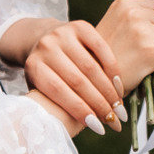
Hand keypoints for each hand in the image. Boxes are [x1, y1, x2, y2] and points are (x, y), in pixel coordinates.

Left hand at [18, 19, 125, 133]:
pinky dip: (112, 68)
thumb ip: (52, 104)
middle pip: (77, 81)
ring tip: (120, 107)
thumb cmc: (46, 73)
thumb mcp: (40, 88)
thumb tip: (68, 128)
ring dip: (109, 91)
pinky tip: (119, 85)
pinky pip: (101, 48)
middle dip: (100, 104)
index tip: (98, 128)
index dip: (79, 110)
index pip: (58, 92)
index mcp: (34, 67)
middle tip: (115, 121)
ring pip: (91, 67)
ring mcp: (63, 34)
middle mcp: (46, 48)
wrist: (42, 39)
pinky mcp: (80, 26)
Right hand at [97, 0, 153, 83]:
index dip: (153, 20)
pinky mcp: (153, 50)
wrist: (95, 79)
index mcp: (123, 3)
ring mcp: (143, 32)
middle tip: (141, 47)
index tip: (149, 30)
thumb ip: (134, 16)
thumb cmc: (104, 55)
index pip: (153, 5)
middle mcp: (133, 14)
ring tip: (143, 56)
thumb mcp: (112, 24)